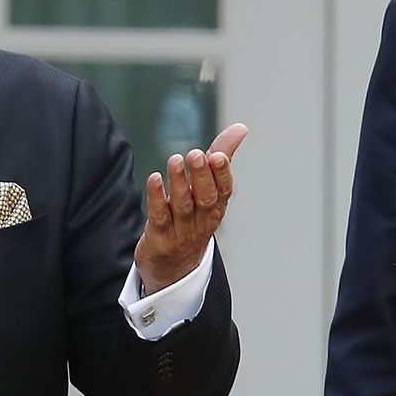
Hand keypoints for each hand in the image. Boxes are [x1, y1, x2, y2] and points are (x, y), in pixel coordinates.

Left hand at [134, 123, 247, 295]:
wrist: (175, 267)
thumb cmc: (194, 218)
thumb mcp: (210, 188)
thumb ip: (222, 156)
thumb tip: (241, 128)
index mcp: (217, 206)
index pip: (224, 190)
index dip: (222, 173)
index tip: (218, 155)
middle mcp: (202, 218)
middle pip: (205, 198)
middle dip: (202, 176)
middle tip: (195, 155)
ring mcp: (181, 230)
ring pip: (182, 206)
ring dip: (179, 183)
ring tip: (175, 160)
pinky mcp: (160, 237)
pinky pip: (159, 217)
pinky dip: (157, 198)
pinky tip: (154, 179)